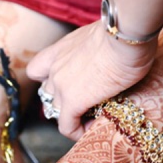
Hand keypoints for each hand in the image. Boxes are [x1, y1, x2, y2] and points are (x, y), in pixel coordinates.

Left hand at [27, 21, 157, 140]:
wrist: (126, 33)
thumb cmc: (124, 30)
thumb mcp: (102, 35)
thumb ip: (96, 48)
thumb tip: (112, 53)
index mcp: (60, 49)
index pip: (37, 70)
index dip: (50, 81)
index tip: (71, 86)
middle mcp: (54, 66)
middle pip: (47, 94)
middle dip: (63, 101)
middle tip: (87, 103)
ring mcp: (60, 85)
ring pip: (56, 111)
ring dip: (72, 116)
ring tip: (93, 117)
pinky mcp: (72, 101)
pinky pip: (67, 126)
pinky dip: (77, 131)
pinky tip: (93, 128)